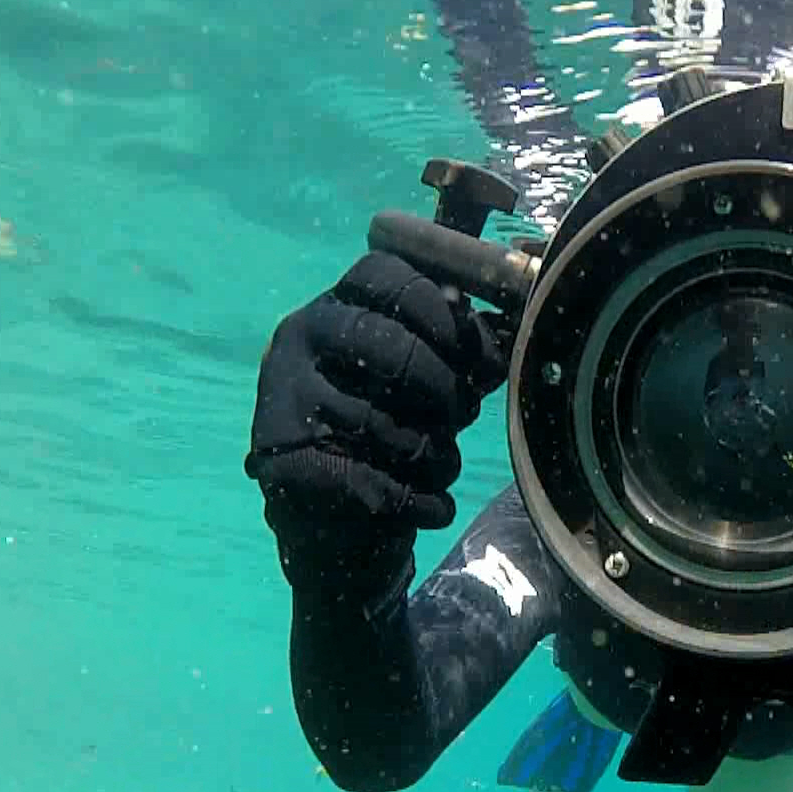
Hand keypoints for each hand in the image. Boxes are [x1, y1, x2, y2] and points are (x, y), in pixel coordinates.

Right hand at [245, 251, 508, 584]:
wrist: (339, 518)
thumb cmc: (396, 428)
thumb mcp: (430, 377)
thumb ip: (462, 346)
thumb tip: (509, 325)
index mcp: (338, 306)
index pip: (385, 274)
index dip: (442, 312)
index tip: (481, 360)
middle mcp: (300, 338)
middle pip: (391, 346)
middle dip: (445, 390)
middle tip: (462, 418)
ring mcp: (283, 397)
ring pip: (385, 422)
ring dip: (436, 455)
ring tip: (442, 466)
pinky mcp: (283, 460)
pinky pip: (372, 480)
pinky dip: (420, 500)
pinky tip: (432, 506)